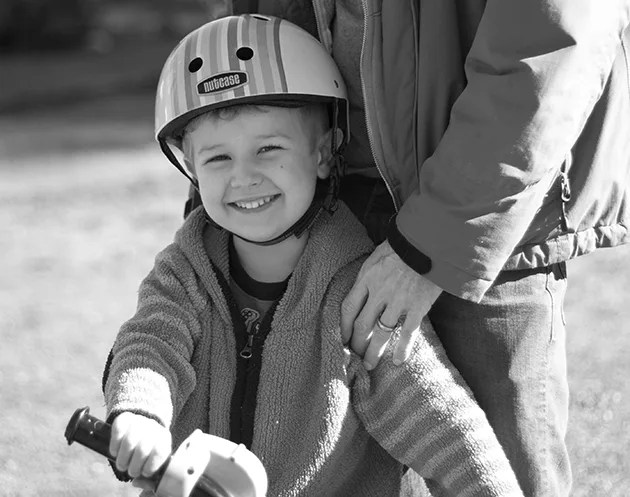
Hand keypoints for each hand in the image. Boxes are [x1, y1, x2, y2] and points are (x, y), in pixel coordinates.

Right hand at [110, 412, 171, 479]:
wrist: (141, 425)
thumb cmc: (148, 449)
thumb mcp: (153, 460)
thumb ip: (148, 474)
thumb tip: (137, 483)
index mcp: (163, 438)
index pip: (160, 451)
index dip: (151, 465)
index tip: (145, 473)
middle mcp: (153, 427)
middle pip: (143, 448)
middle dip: (135, 466)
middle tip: (132, 472)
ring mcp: (139, 421)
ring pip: (129, 441)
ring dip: (123, 458)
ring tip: (122, 465)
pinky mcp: (124, 418)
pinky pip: (118, 432)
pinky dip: (114, 446)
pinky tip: (114, 452)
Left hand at [341, 240, 441, 368]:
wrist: (430, 239)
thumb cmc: (404, 244)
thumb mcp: (378, 255)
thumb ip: (370, 274)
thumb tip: (364, 291)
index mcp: (366, 278)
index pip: (348, 308)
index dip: (342, 326)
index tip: (341, 338)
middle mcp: (379, 292)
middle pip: (361, 325)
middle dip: (356, 343)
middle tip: (355, 355)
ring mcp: (398, 301)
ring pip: (380, 333)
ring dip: (374, 352)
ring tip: (370, 365)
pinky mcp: (417, 307)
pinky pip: (407, 333)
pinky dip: (402, 349)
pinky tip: (398, 361)